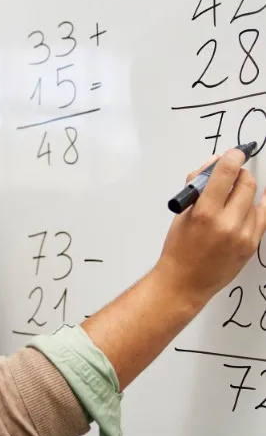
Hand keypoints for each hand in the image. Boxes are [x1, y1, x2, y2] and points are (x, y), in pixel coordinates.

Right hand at [157, 148, 265, 307]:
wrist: (185, 282)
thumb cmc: (178, 249)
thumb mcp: (181, 214)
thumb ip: (197, 187)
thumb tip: (212, 165)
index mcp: (205, 213)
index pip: (226, 174)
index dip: (232, 158)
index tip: (235, 153)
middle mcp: (227, 224)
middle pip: (245, 183)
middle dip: (240, 173)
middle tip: (233, 172)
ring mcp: (243, 236)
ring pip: (255, 199)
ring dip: (245, 191)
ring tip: (232, 196)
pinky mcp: (252, 245)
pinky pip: (262, 216)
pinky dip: (259, 205)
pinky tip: (258, 198)